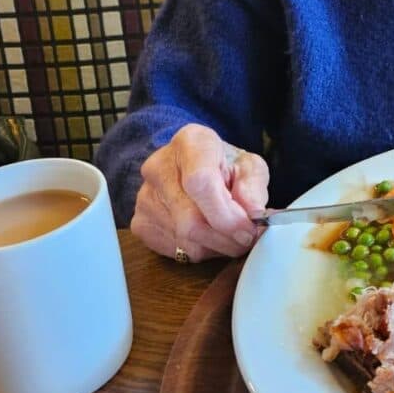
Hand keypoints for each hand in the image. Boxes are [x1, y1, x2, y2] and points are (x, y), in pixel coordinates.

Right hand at [130, 124, 269, 260]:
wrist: (190, 167)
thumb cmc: (223, 165)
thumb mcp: (249, 166)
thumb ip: (253, 187)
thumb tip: (253, 213)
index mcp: (190, 143)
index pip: (200, 182)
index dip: (226, 215)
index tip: (248, 229)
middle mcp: (159, 167)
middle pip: (191, 220)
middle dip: (226, 238)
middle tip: (246, 239)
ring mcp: (145, 196)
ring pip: (185, 239)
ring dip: (216, 246)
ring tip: (228, 233)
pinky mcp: (140, 222)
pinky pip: (174, 248)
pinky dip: (199, 250)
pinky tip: (208, 235)